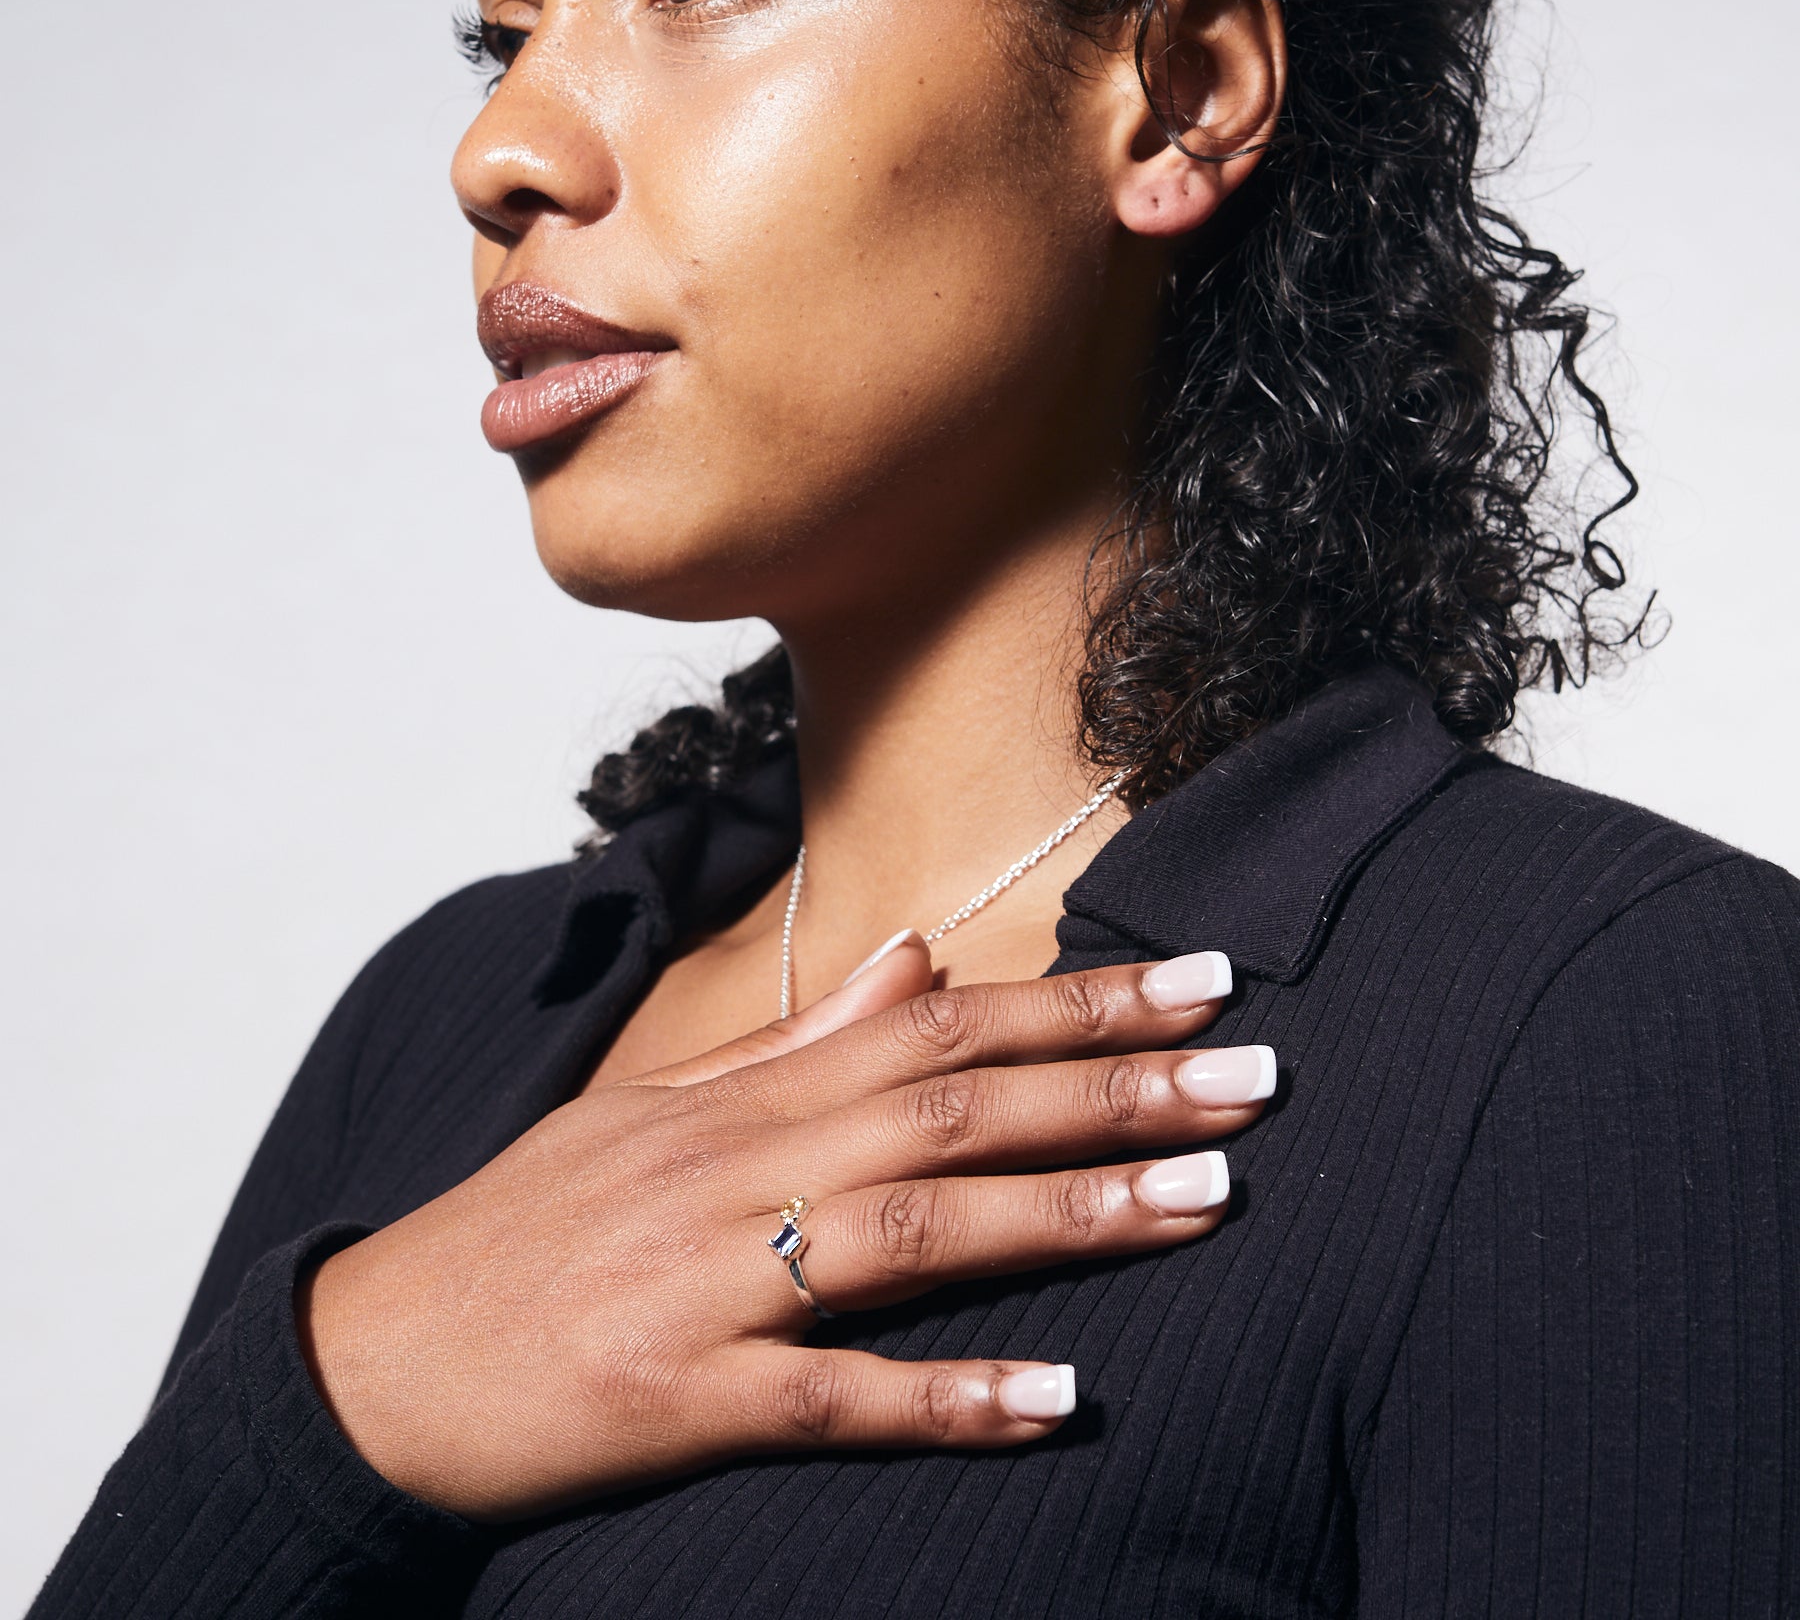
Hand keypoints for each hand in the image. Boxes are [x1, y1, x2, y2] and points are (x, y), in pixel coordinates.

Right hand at [298, 938, 1269, 1520]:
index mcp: (742, 1094)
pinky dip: (942, 1399)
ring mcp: (707, 1280)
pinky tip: (1054, 1404)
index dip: (1078, 1001)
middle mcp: (737, 1166)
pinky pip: (824, 1396)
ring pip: (915, 1230)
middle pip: (952, 1107)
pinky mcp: (673, 1397)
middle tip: (1257, 1074)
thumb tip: (920, 956)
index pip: (940, 1023)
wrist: (374, 1356)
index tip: (1200, 979)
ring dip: (1069, 1217)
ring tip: (1208, 1203)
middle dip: (1115, 1086)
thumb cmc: (536, 1224)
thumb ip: (802, 1037)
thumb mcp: (661, 1104)